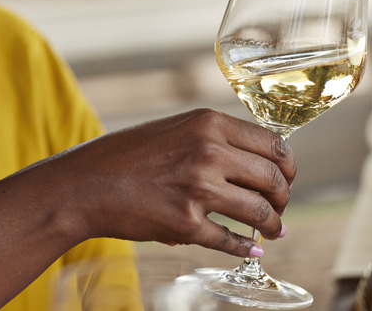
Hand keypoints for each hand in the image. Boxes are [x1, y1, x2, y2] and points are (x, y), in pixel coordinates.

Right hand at [35, 108, 295, 256]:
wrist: (83, 184)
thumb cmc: (128, 155)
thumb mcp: (178, 128)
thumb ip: (218, 138)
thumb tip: (260, 159)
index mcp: (210, 123)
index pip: (273, 144)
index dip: (288, 166)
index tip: (287, 178)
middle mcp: (210, 152)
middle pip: (273, 178)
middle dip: (284, 198)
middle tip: (281, 207)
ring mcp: (198, 189)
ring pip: (259, 211)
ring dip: (274, 225)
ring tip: (274, 230)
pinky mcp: (185, 223)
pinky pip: (230, 239)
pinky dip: (246, 246)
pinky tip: (252, 247)